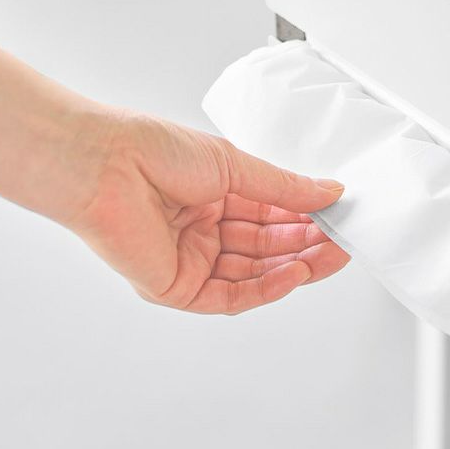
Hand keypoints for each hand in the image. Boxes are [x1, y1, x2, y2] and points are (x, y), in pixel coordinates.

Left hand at [67, 112, 349, 314]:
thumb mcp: (236, 165)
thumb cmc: (154, 151)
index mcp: (217, 198)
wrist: (106, 164)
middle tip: (343, 242)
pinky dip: (265, 288)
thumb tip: (329, 192)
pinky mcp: (178, 287)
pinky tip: (293, 273)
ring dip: (294, 267)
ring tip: (328, 256)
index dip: (309, 219)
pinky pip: (230, 296)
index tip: (341, 217)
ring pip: (255, 275)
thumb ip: (285, 187)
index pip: (274, 216)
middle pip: (268, 248)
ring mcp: (193, 261)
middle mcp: (206, 231)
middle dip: (308, 246)